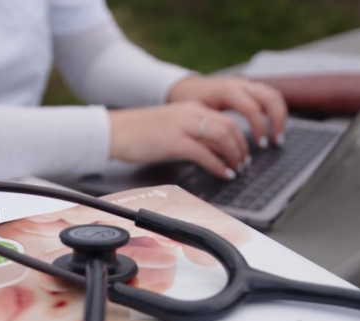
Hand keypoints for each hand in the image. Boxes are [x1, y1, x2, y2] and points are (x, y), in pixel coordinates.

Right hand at [108, 102, 249, 179]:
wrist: (115, 131)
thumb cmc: (139, 133)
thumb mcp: (171, 127)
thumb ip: (191, 134)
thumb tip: (210, 151)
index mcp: (191, 108)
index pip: (226, 119)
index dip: (240, 138)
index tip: (242, 152)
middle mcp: (190, 113)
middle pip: (229, 127)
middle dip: (241, 148)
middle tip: (244, 163)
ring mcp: (183, 126)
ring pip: (222, 138)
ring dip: (234, 156)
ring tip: (237, 169)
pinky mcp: (174, 141)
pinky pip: (205, 154)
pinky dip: (219, 166)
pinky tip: (223, 174)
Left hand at [168, 76, 287, 148]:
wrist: (185, 88)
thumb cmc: (189, 104)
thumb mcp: (195, 117)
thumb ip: (210, 131)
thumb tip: (223, 155)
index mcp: (227, 90)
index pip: (252, 107)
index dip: (259, 127)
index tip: (260, 146)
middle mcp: (240, 84)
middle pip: (271, 97)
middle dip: (277, 121)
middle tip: (275, 143)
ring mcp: (247, 84)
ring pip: (274, 96)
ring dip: (280, 117)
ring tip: (277, 139)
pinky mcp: (250, 89)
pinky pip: (269, 97)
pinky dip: (275, 113)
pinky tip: (272, 129)